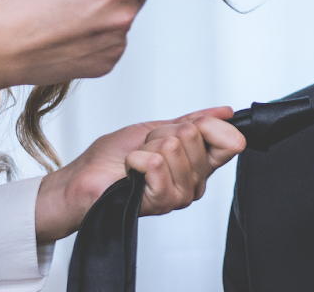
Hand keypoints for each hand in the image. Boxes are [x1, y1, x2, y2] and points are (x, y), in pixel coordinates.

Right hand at [0, 0, 229, 93]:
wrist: (1, 50)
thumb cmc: (25, 8)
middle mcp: (122, 19)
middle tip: (73, 2)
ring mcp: (116, 46)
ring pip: (119, 23)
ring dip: (99, 20)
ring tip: (62, 24)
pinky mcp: (106, 66)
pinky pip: (109, 45)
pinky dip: (93, 42)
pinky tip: (66, 42)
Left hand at [34, 108, 245, 242]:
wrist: (84, 179)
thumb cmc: (113, 158)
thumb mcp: (159, 129)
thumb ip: (195, 121)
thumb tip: (226, 113)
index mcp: (198, 166)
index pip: (229, 142)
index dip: (210, 125)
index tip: (187, 125)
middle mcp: (194, 183)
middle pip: (194, 135)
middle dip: (162, 133)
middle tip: (145, 148)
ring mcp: (179, 194)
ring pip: (174, 146)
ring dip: (146, 147)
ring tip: (136, 161)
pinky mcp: (161, 200)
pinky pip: (156, 162)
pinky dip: (136, 159)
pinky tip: (130, 171)